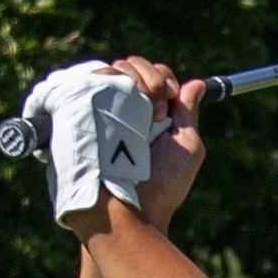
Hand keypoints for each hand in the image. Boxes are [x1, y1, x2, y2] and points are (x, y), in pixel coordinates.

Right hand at [54, 60, 209, 239]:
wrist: (127, 212)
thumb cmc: (161, 188)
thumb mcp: (186, 149)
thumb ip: (189, 115)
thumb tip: (198, 84)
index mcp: (147, 114)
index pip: (153, 75)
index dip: (163, 77)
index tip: (170, 96)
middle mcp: (122, 110)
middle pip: (131, 65)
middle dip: (149, 75)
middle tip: (157, 106)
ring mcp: (100, 112)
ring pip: (113, 70)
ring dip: (131, 78)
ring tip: (140, 110)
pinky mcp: (79, 115)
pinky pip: (90, 80)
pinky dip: (106, 79)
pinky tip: (119, 102)